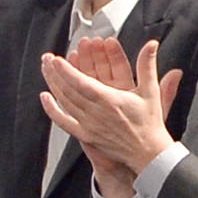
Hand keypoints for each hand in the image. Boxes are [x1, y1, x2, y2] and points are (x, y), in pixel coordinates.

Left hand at [40, 38, 183, 178]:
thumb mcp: (150, 91)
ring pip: (65, 102)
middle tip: (47, 59)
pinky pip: (64, 122)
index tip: (57, 59)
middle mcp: (96, 113)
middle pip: (69, 90)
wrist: (147, 152)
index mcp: (110, 100)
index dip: (67, 70)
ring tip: (46, 70)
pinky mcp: (86, 135)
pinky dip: (52, 110)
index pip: (82, 83)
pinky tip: (45, 98)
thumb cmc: (149, 123)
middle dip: (56, 73)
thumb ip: (147, 65)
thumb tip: (152, 44)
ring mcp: (89, 125)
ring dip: (53, 85)